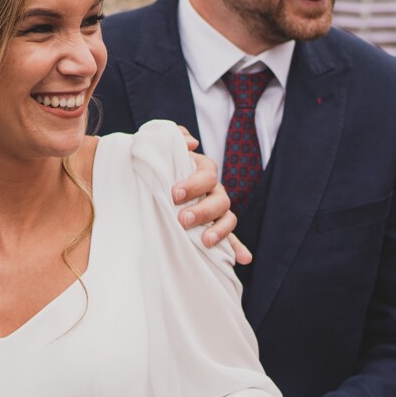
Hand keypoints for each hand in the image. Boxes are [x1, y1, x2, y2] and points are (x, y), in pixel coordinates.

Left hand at [171, 125, 252, 263]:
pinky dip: (238, 248)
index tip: (174, 194)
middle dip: (202, 211)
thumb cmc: (159, 165)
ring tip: (205, 242)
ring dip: (220, 231)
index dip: (194, 184)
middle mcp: (214, 190)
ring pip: (227, 219)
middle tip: (182, 219)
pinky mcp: (214, 229)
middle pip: (219, 199)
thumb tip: (192, 143)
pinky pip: (231, 239)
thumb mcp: (162, 146)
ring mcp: (216, 211)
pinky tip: (244, 259)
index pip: (208, 174)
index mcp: (203, 170)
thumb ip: (174, 136)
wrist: (151, 183)